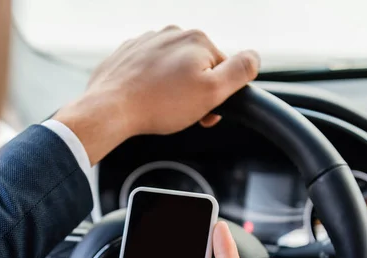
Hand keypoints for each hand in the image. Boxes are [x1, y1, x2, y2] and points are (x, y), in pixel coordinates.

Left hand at [54, 27, 259, 163]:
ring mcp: (148, 41)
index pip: (223, 69)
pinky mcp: (129, 54)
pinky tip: (147, 101)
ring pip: (173, 70)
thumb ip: (240, 72)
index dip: (218, 96)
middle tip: (184, 114)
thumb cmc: (160, 104)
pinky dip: (152, 86)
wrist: (112, 108)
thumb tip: (254, 58)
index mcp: (197, 39)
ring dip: (174, 90)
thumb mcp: (212, 92)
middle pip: (197, 68)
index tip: (205, 113)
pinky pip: (150, 72)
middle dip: (196, 92)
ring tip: (162, 108)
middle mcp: (173, 33)